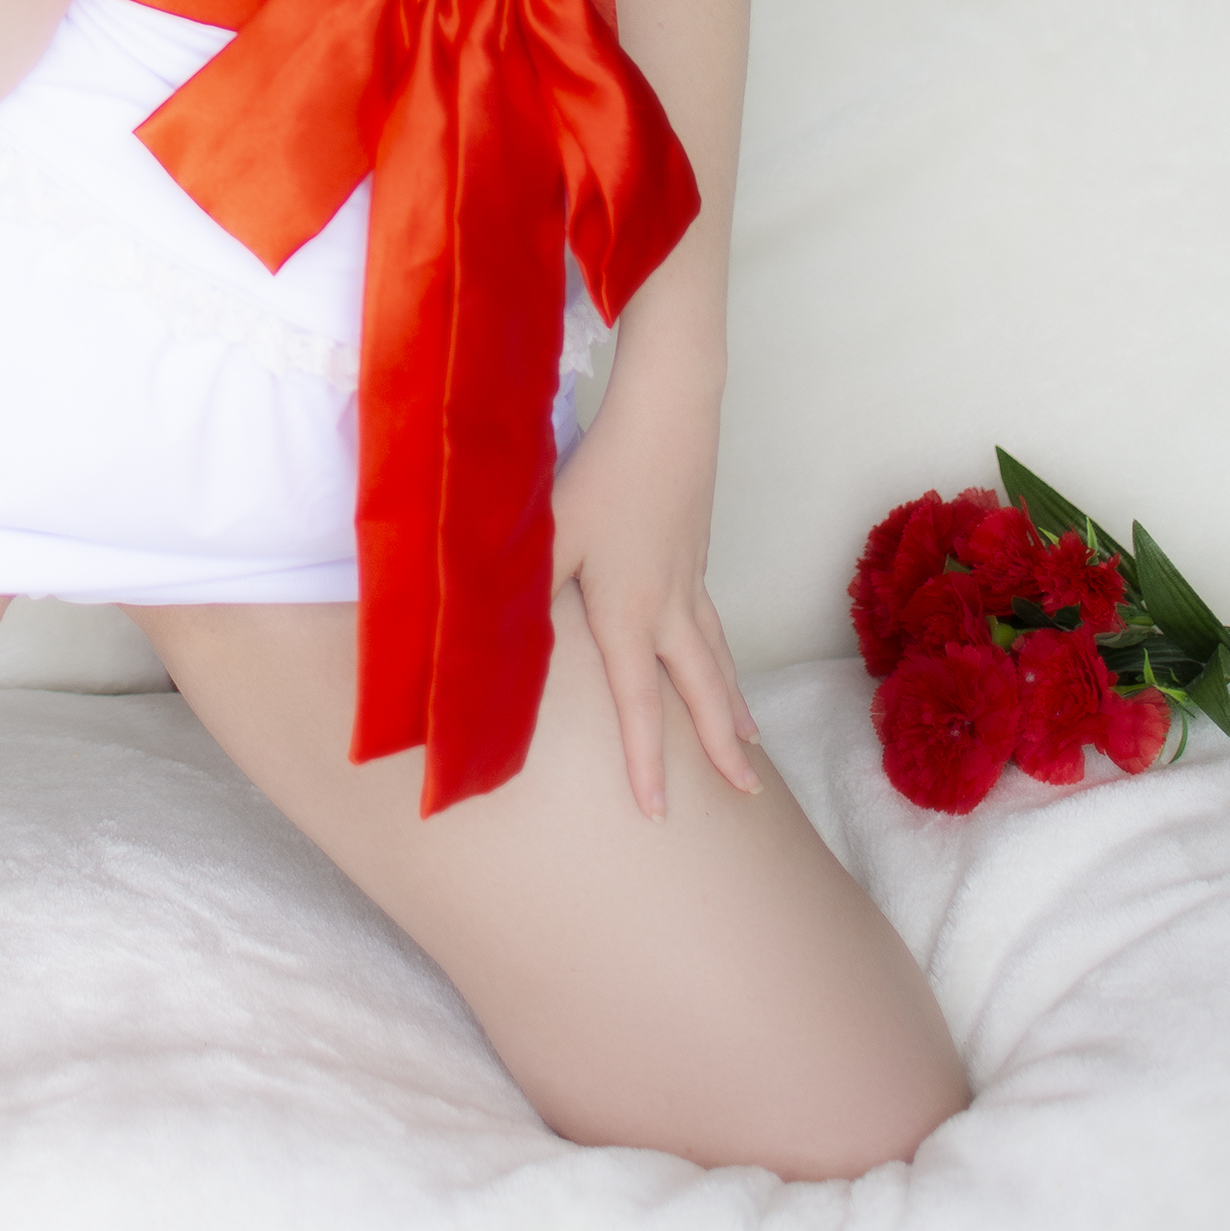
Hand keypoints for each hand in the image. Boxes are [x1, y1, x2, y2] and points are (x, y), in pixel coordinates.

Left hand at [552, 350, 761, 819]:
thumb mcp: (547, 532)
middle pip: (702, 690)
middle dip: (722, 747)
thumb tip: (478, 636)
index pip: (637, 705)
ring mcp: (688, 578)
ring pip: (717, 656)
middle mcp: (667, 606)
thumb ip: (518, 587)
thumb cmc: (603, 473)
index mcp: (627, 612)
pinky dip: (724, 655)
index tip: (659, 814)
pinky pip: (713, 622)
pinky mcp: (694, 551)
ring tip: (751, 744)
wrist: (668, 416)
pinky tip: (719, 658)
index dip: (646, 763)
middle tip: (749, 793)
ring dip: (732, 705)